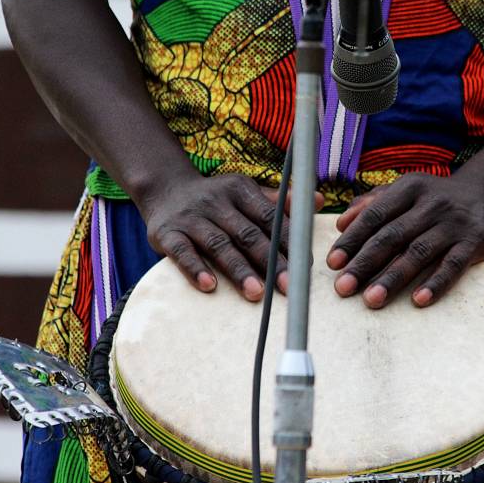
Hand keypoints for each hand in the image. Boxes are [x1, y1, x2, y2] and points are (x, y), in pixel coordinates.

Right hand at [139, 173, 322, 301]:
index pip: (269, 217)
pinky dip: (195, 269)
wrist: (165, 189)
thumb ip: (279, 202)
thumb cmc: (217, 199)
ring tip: (256, 293)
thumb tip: (318, 200)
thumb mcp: (246, 193)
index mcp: (240, 190)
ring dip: (238, 269)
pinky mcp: (166, 233)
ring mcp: (190, 217)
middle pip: (247, 233)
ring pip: (218, 244)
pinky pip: (182, 252)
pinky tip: (210, 286)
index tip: (304, 266)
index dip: (288, 241)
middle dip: (270, 261)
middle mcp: (216, 201)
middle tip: (288, 287)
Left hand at [326, 173, 483, 308]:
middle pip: (392, 235)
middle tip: (344, 287)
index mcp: (410, 188)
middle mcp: (432, 203)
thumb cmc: (433, 199)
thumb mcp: (405, 191)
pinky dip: (436, 283)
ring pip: (419, 252)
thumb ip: (372, 204)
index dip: (352, 239)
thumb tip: (340, 224)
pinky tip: (418, 300)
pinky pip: (454, 265)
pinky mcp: (476, 241)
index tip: (333, 263)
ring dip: (393, 277)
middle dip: (365, 263)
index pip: (374, 215)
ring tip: (372, 299)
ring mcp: (455, 223)